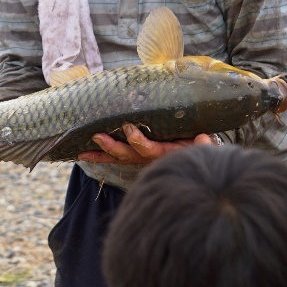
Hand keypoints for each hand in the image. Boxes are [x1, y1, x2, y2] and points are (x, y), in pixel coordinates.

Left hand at [77, 124, 216, 165]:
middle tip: (97, 136)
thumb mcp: (202, 144)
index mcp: (165, 153)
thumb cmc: (197, 145)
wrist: (194, 157)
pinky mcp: (134, 156)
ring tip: (82, 151)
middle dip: (111, 146)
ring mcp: (140, 159)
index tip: (128, 127)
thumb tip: (203, 139)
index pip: (148, 149)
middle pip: (128, 155)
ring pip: (118, 158)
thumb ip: (202, 144)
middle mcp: (149, 158)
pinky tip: (83, 154)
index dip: (137, 140)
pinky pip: (115, 158)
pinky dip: (100, 156)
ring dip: (100, 154)